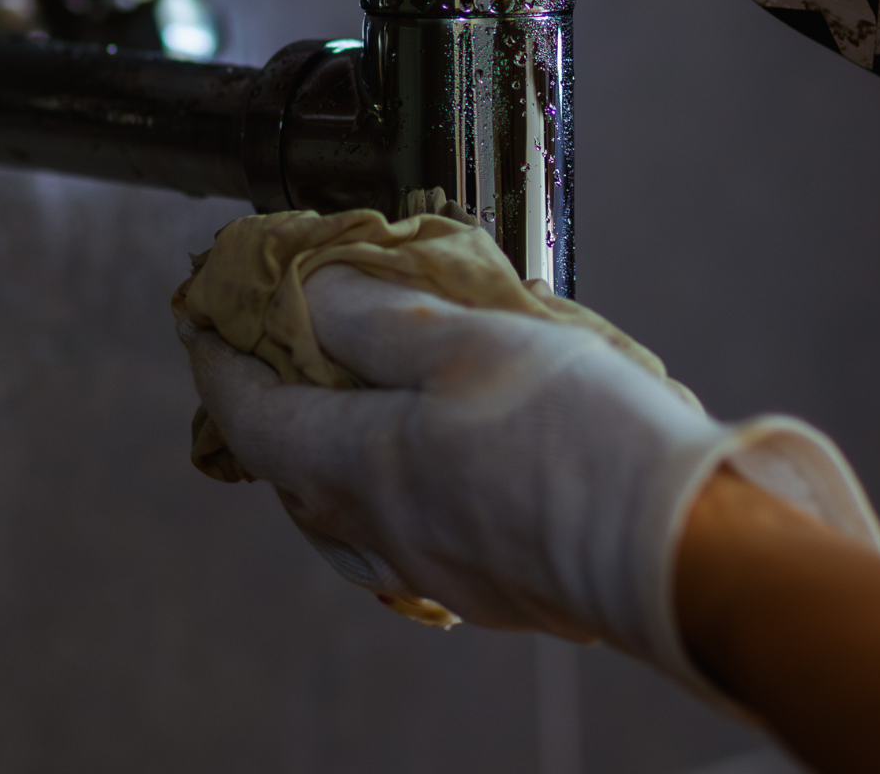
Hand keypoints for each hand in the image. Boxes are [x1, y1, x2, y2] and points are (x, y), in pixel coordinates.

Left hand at [182, 264, 879, 694]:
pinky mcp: (490, 585)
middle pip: (286, 469)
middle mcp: (381, 529)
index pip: (250, 409)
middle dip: (263, 408)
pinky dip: (381, 497)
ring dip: (318, 459)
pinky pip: (399, 541)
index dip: (217, 353)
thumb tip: (304, 293)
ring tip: (330, 413)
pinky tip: (417, 478)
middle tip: (263, 353)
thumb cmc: (577, 439)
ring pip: (339, 516)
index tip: (199, 311)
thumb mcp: (467, 339)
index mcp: (359, 463)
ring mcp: (434, 566)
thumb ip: (376, 316)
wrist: (680, 551)